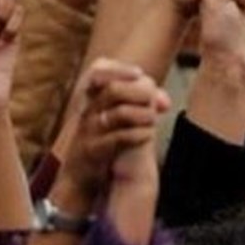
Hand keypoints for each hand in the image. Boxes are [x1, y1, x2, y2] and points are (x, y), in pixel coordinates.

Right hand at [59, 59, 169, 198]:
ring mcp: (89, 131)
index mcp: (90, 98)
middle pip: (113, 90)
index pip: (97, 70)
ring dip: (143, 114)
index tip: (139, 73)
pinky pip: (119, 139)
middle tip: (152, 99)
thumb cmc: (103, 142)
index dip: (119, 68)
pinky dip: (138, 135)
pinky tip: (149, 136)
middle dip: (139, 92)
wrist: (79, 175)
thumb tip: (165, 100)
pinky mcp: (93, 151)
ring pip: (119, 114)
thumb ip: (142, 106)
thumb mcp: (116, 119)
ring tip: (153, 119)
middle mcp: (88, 111)